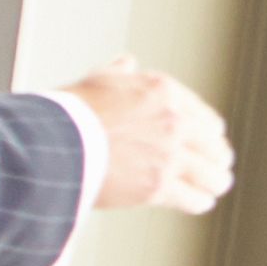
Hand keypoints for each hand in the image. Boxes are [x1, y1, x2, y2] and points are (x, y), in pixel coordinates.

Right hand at [72, 61, 231, 213]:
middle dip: (216, 160)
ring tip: (210, 189)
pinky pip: (196, 198)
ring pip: (214, 177)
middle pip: (217, 148)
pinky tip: (197, 201)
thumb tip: (126, 63)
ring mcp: (169, 156)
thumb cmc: (67, 113)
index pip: (208, 120)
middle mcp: (175, 122)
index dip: (208, 136)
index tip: (204, 146)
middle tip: (213, 170)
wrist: (50, 143)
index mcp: (165, 93)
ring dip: (213, 183)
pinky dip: (199, 202)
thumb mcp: (96, 80)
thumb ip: (119, 73)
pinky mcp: (157, 186)